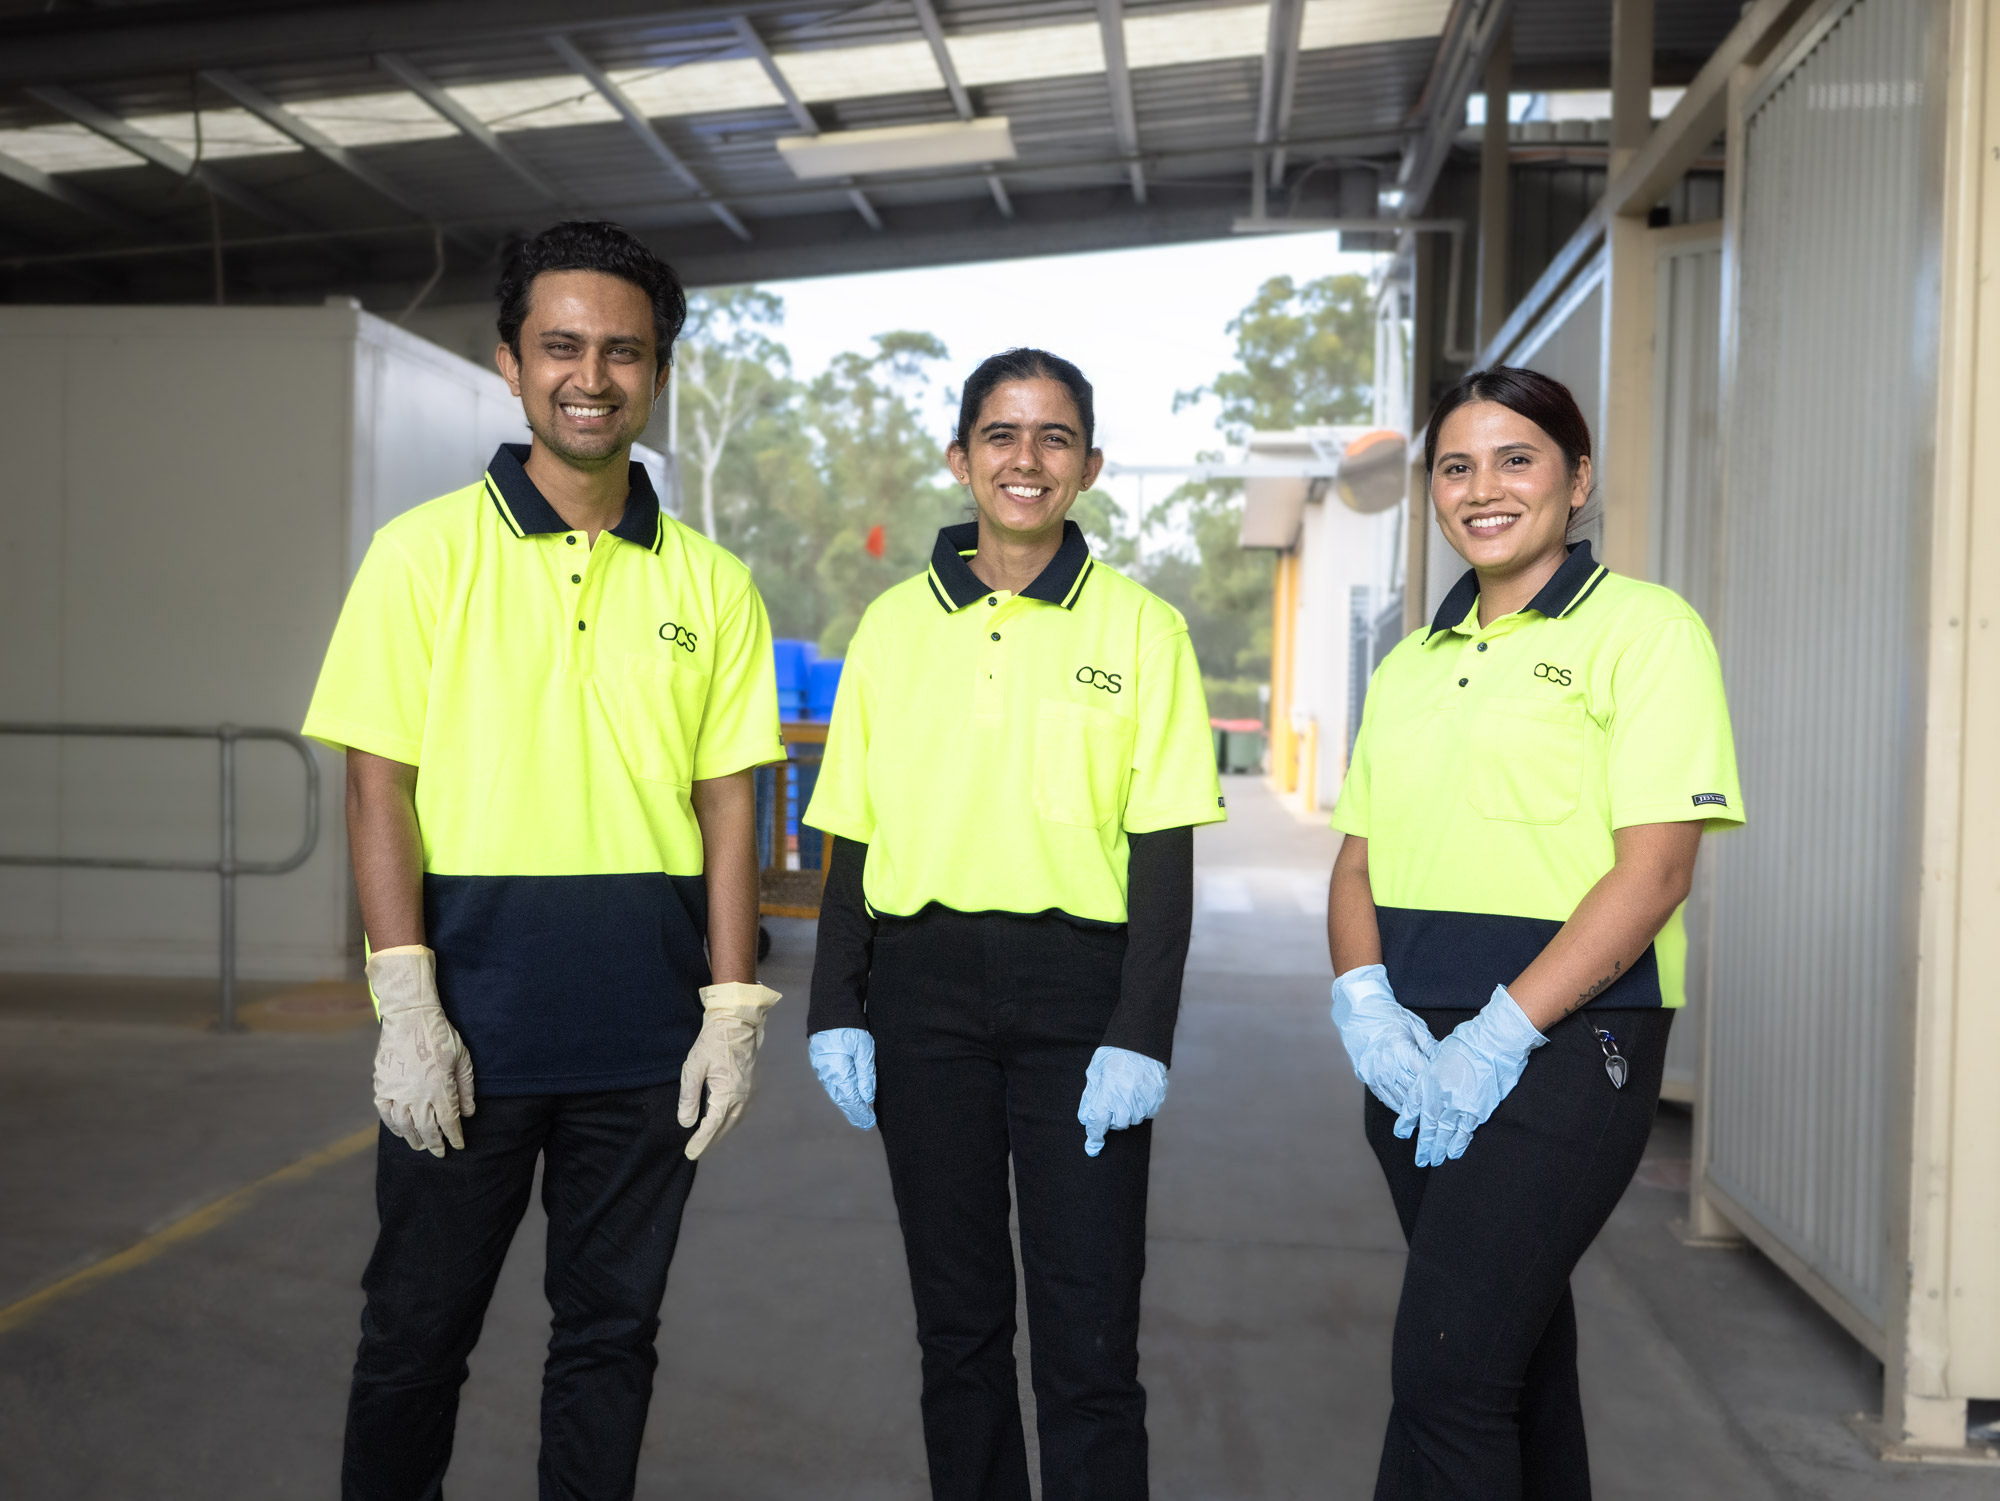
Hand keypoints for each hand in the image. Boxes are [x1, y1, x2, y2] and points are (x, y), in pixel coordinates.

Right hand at [367, 945, 474, 1157]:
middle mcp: (417, 1095)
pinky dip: (392, 1125)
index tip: (458, 1145)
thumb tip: (469, 1112)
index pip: (449, 1122)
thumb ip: (466, 1087)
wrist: (410, 1017)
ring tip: (420, 1145)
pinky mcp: (382, 1085)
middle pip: (426, 1128)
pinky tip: (399, 1130)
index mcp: (439, 1089)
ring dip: (413, 1138)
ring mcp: (397, 1092)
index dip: (454, 1136)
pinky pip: (385, 1113)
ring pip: (405, 1125)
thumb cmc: (440, 1035)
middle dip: (434, 1143)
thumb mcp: (462, 1059)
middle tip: (439, 1152)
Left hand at [678, 981, 781, 1159]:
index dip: (700, 1142)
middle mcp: (742, 1098)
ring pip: (735, 1121)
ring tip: (707, 1140)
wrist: (737, 1023)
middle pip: (725, 1127)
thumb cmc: (712, 1043)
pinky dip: (730, 1122)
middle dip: (710, 1141)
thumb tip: (686, 1123)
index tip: (690, 1153)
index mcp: (727, 1094)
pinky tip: (721, 1121)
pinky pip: (740, 1112)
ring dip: (721, 1132)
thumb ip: (689, 1097)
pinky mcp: (751, 1086)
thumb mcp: (693, 1068)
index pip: (712, 1126)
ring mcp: (749, 1093)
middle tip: (695, 1151)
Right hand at [808, 1027, 876, 1128]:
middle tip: (865, 1123)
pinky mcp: (820, 1063)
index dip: (860, 1112)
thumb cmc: (851, 1028)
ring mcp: (822, 1069)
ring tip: (857, 1114)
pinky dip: (840, 1094)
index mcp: (838, 1073)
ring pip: (835, 1092)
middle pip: (842, 1098)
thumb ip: (866, 1074)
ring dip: (846, 1104)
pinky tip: (846, 1098)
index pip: (851, 1099)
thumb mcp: (864, 1048)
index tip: (869, 1122)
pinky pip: (831, 1084)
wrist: (831, 1010)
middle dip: (853, 1112)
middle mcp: (827, 1075)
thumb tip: (867, 1098)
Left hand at [1077, 1046, 1167, 1157]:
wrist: (1140, 1042)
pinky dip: (1142, 1106)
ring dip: (1128, 1111)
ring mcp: (1143, 1101)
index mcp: (1107, 1095)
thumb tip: (1085, 1118)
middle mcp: (1126, 1101)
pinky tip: (1139, 1090)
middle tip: (1112, 1098)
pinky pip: (1147, 1112)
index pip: (1098, 1123)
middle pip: (1118, 1124)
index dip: (1094, 1136)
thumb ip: (1090, 1097)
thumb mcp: (1095, 1073)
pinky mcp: (1156, 1099)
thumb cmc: (1114, 1055)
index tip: (1093, 1147)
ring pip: (1134, 1119)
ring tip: (1127, 1090)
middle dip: (1113, 1116)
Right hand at [1329, 963, 1436, 1128]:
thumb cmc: (1390, 1017)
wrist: (1359, 1014)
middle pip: (1412, 1091)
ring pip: (1399, 1099)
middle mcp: (1388, 1065)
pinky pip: (1386, 1098)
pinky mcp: (1369, 1078)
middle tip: (1443, 1116)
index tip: (1450, 1097)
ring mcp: (1376, 1074)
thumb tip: (1444, 1059)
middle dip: (1428, 1104)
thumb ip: (1429, 1045)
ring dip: (1413, 1110)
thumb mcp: (1413, 1025)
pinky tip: (1408, 1111)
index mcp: (1401, 1050)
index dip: (1437, 1087)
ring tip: (1428, 1119)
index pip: (1423, 1075)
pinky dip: (1398, 1106)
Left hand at [1412, 984, 1546, 1166]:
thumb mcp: (1440, 1053)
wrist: (1492, 1043)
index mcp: (1428, 1079)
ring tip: (1435, 1161)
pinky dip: (1458, 1143)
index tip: (1401, 1133)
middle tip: (1420, 1159)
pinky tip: (1453, 1153)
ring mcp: (1458, 1104)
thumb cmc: (1468, 1042)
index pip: (1412, 1105)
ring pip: (1445, 1132)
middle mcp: (1439, 1095)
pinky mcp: (1477, 1109)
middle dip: (1424, 1144)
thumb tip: (1430, 1079)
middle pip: (1428, 1125)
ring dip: (1439, 1148)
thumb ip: (1433, 1070)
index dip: (1406, 1122)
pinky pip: (1465, 1131)